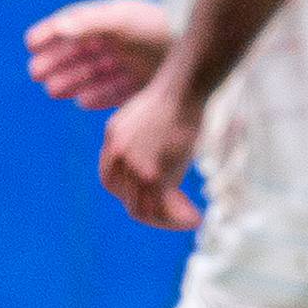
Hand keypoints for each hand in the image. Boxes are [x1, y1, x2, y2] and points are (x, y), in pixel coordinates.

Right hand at [26, 0, 171, 109]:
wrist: (201, 47)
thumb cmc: (157, 24)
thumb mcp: (120, 17)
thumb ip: (87, 21)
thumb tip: (58, 28)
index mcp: (112, 20)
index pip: (75, 24)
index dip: (52, 33)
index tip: (30, 43)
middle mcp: (121, 41)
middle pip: (81, 51)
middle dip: (56, 61)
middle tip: (35, 73)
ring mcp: (133, 62)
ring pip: (94, 73)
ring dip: (72, 81)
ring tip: (52, 90)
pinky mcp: (145, 83)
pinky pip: (115, 91)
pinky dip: (98, 97)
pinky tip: (81, 102)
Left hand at [99, 78, 203, 230]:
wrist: (183, 90)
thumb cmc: (175, 100)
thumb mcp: (146, 118)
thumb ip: (139, 142)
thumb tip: (155, 167)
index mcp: (112, 139)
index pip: (112, 181)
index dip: (130, 194)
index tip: (152, 200)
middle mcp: (116, 155)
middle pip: (126, 197)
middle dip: (151, 210)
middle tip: (175, 213)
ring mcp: (131, 166)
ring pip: (142, 208)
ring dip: (166, 218)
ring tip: (191, 218)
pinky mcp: (151, 174)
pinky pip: (160, 206)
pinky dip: (176, 217)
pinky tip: (195, 218)